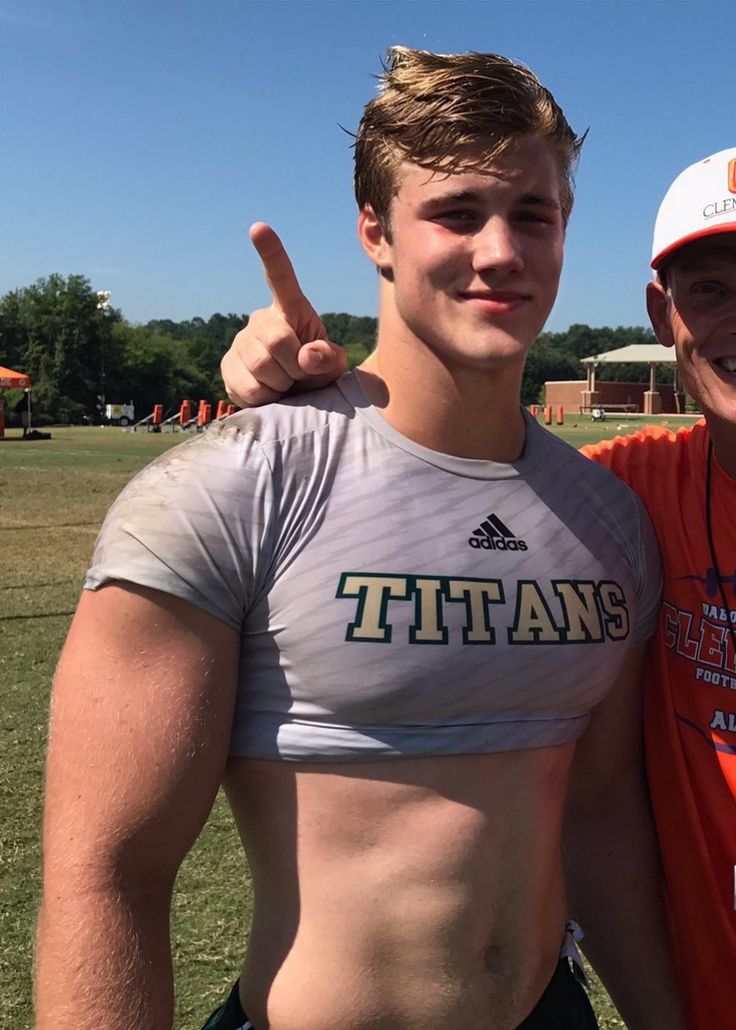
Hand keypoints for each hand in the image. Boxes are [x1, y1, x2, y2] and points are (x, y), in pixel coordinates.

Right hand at [221, 223, 347, 406]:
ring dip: (280, 383)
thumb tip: (308, 355)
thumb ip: (328, 358)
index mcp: (290, 310)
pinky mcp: (227, 366)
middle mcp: (260, 320)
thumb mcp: (333, 366)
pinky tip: (269, 393)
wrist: (292, 399)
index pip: (280, 278)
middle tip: (299, 375)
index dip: (270, 253)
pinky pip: (247, 386)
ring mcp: (240, 342)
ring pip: (260, 365)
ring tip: (285, 384)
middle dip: (294, 366)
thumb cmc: (316, 373)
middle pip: (276, 340)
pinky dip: (264, 397)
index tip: (259, 228)